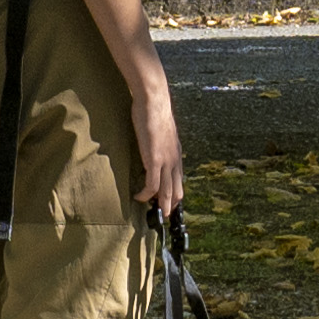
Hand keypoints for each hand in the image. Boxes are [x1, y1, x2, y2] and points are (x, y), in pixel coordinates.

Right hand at [127, 58, 186, 220]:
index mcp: (176, 155)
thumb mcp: (161, 133)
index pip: (179, 182)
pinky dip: (145, 194)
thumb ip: (160, 144)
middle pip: (178, 191)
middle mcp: (175, 161)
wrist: (154, 100)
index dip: (175, 196)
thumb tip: (153, 148)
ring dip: (161, 206)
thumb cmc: (154, 112)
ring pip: (167, 192)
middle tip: (163, 217)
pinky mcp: (154, 159)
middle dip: (171, 206)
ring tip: (155, 215)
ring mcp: (166, 161)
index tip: (169, 206)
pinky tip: (138, 197)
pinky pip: (152, 184)